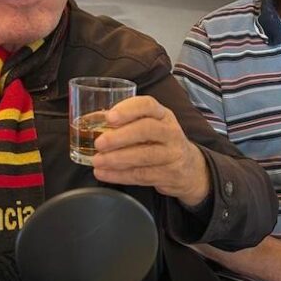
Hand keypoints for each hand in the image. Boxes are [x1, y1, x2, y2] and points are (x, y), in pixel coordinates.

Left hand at [91, 96, 210, 206]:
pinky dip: (120, 175)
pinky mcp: (169, 174)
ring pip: (145, 155)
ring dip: (117, 159)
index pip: (148, 105)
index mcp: (162, 114)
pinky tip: (104, 174)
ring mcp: (172, 154)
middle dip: (120, 136)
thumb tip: (90, 120)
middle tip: (99, 143)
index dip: (128, 110)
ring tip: (97, 161)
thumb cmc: (160, 142)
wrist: (190, 168)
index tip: (109, 117)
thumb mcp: (150, 125)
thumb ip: (124, 122)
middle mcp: (170, 132)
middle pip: (147, 130)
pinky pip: (142, 175)